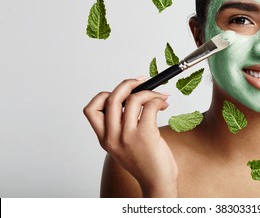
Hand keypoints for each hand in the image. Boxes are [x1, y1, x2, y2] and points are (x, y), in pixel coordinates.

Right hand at [83, 77, 177, 196]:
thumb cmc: (145, 162)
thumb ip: (121, 126)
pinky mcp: (144, 134)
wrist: (157, 182)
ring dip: (150, 92)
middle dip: (127, 83)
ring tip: (160, 97)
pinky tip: (164, 105)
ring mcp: (127, 136)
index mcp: (104, 139)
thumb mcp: (124, 146)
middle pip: (111, 98)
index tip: (121, 93)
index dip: (104, 95)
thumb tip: (132, 97)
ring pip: (132, 99)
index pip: (91, 109)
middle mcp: (112, 137)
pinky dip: (158, 100)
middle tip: (141, 81)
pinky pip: (149, 106)